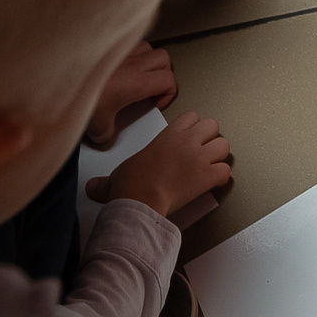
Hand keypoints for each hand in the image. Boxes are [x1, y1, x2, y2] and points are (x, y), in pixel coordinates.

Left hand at [85, 39, 176, 145]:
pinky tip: (119, 66)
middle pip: (164, 59)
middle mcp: (132, 63)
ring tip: (138, 74)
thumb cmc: (80, 96)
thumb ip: (107, 133)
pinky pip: (127, 43)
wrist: (59, 78)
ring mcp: (120, 52)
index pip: (168, 80)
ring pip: (148, 47)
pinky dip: (130, 52)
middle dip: (163, 73)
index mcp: (137, 82)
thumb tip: (105, 136)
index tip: (156, 103)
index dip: (168, 93)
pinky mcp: (105, 46)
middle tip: (152, 88)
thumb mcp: (97, 127)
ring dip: (148, 60)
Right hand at [96, 110, 230, 217]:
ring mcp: (199, 157)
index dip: (193, 127)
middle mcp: (187, 141)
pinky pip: (226, 171)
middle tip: (203, 151)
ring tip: (210, 166)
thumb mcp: (116, 175)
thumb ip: (105, 180)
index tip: (189, 138)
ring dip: (219, 157)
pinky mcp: (207, 177)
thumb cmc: (130, 183)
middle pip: (213, 126)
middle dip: (210, 138)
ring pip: (224, 146)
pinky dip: (221, 178)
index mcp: (170, 134)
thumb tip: (91, 187)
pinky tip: (213, 183)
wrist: (140, 199)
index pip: (192, 116)